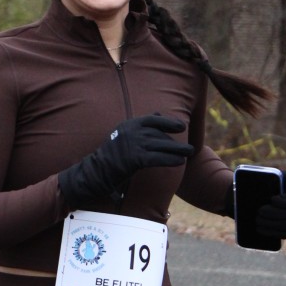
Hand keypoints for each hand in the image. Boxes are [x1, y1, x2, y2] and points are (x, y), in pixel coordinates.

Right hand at [58, 114, 193, 208]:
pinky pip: (158, 158)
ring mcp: (133, 145)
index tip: (181, 126)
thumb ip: (141, 125)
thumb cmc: (111, 155)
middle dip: (175, 141)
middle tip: (189, 147)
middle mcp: (131, 132)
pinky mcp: (135, 159)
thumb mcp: (124, 134)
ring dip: (177, 151)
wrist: (96, 171)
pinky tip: (179, 162)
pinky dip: (170, 160)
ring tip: (188, 154)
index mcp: (128, 124)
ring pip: (161, 146)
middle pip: (159, 135)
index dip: (168, 123)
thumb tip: (158, 114)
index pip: (153, 120)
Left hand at [255, 169, 285, 238]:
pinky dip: (271, 232)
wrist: (268, 196)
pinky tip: (260, 229)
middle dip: (274, 214)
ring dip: (272, 224)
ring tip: (258, 220)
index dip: (285, 201)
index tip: (272, 199)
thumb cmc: (274, 184)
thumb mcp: (281, 177)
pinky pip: (285, 234)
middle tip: (259, 211)